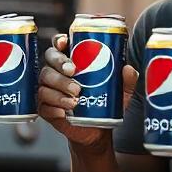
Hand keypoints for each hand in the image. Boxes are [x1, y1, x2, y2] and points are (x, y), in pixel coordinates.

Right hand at [37, 34, 137, 151]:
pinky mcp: (45, 108)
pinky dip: (53, 108)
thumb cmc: (105, 103)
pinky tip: (63, 112)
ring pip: (44, 84)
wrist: (96, 130)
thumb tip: (128, 69)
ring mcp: (48, 90)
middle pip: (49, 61)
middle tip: (73, 73)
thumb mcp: (119, 92)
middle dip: (59, 64)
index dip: (58, 41)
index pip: (59, 45)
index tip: (64, 43)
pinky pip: (43, 105)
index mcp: (70, 62)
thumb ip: (126, 80)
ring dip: (59, 90)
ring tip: (75, 99)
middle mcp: (56, 73)